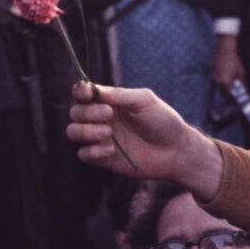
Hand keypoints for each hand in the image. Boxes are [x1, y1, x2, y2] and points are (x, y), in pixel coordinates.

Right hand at [66, 82, 223, 200]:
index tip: (86, 94)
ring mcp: (100, 138)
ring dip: (86, 131)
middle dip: (87, 113)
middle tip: (109, 114)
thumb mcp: (144, 100)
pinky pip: (83, 154)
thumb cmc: (163, 121)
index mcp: (109, 101)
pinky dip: (93, 151)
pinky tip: (112, 150)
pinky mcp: (103, 158)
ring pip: (73, 132)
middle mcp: (101, 118)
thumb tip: (93, 90)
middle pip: (75, 112)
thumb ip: (118, 94)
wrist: (176, 151)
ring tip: (109, 133)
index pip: (82, 93)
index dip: (80, 92)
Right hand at [212, 35, 245, 94]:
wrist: (225, 50)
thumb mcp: (241, 72)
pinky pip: (218, 80)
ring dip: (225, 87)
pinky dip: (222, 81)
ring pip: (220, 86)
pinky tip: (227, 76)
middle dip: (229, 93)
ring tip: (232, 83)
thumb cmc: (234, 61)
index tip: (236, 99)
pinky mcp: (213, 73)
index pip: (228, 94)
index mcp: (226, 82)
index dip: (232, 98)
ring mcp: (215, 76)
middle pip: (223, 91)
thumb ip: (242, 83)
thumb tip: (244, 90)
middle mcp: (218, 81)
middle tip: (235, 92)